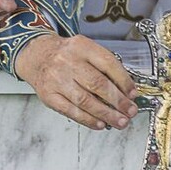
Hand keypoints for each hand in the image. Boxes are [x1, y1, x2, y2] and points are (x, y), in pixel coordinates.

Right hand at [14, 33, 137, 129]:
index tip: (133, 94)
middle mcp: (67, 61)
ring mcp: (56, 79)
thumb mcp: (85, 50)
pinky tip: (100, 123)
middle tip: (130, 111)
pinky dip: (88, 119)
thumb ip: (104, 66)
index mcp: (81, 46)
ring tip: (119, 121)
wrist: (37, 56)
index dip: (123, 80)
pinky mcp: (49, 96)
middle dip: (118, 101)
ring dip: (106, 114)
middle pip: (97, 83)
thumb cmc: (66, 55)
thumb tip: (126, 91)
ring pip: (85, 100)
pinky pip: (71, 111)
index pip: (107, 63)